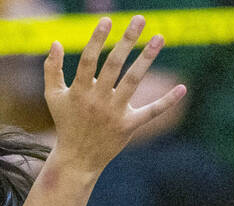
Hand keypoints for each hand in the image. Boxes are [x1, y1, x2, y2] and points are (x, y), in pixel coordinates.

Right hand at [43, 16, 185, 174]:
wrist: (76, 159)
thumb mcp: (53, 97)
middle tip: (139, 19)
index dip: (97, 40)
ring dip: (147, 58)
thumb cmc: (66, 122)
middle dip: (126, 41)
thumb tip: (55, 42)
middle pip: (113, 66)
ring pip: (133, 81)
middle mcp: (97, 101)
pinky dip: (167, 102)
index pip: (88, 61)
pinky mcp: (129, 126)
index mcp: (78, 92)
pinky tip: (182, 88)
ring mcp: (114, 113)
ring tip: (160, 37)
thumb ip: (51, 70)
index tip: (107, 20)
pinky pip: (151, 112)